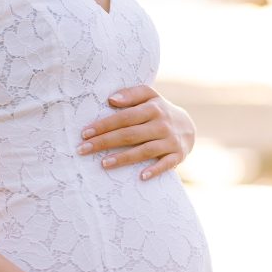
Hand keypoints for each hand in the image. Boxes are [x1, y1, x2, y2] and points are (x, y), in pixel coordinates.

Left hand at [77, 84, 196, 180]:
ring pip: (145, 150)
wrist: (188, 126)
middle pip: (130, 134)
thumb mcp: (149, 96)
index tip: (85, 133)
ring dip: (124, 157)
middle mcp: (162, 124)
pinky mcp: (178, 155)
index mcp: (153, 108)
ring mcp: (170, 141)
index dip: (104, 125)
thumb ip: (131, 94)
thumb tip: (111, 99)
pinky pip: (166, 164)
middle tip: (83, 149)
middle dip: (105, 142)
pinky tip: (141, 177)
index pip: (124, 117)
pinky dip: (155, 170)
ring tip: (104, 163)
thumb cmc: (159, 111)